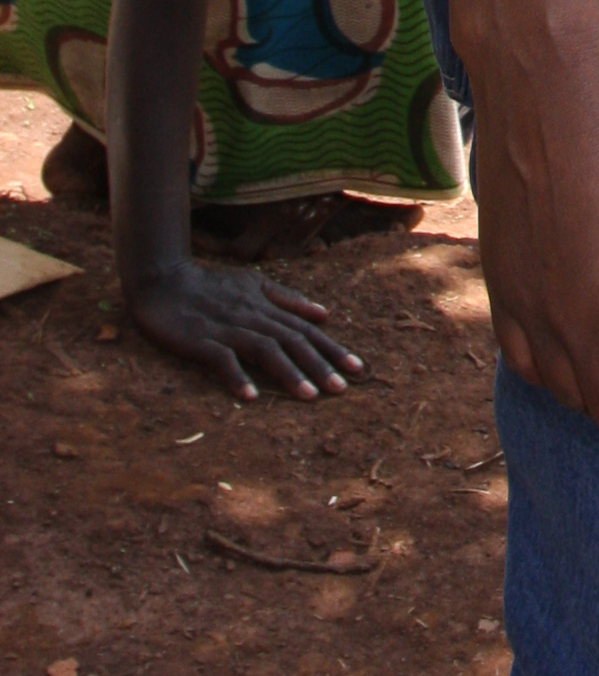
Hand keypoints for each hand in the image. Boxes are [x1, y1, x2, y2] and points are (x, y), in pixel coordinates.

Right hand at [125, 254, 362, 402]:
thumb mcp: (253, 285)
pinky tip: (251, 396)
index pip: (307, 331)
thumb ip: (288, 300)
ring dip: (288, 373)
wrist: (163, 279)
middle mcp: (253, 316)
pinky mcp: (201, 339)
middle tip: (343, 389)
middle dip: (320, 365)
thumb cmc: (210, 286)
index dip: (333, 349)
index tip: (359, 369)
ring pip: (265, 350)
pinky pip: (222, 359)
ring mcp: (227, 328)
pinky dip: (237, 376)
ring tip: (310, 396)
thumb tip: (325, 314)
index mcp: (267, 307)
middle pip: (293, 341)